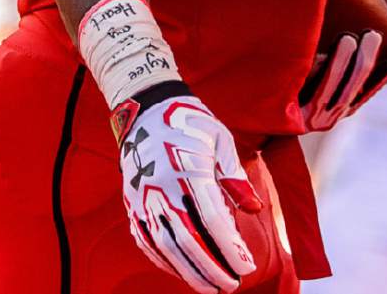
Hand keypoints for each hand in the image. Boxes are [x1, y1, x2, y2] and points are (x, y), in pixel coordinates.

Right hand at [113, 83, 261, 292]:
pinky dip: (164, 260)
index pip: (213, 220)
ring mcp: (144, 199)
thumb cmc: (191, 123)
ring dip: (188, 271)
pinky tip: (181, 271)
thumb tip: (254, 209)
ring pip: (166, 246)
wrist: (147, 110)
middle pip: (188, 240)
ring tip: (209, 287)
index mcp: (190, 171)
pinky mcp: (132, 204)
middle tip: (230, 286)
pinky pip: (147, 241)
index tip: (247, 267)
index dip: (230, 247)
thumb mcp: (221, 141)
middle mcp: (164, 188)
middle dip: (211, 268)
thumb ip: (235, 178)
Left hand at [301, 30, 386, 131]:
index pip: (383, 79)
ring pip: (335, 85)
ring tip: (346, 39)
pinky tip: (317, 54)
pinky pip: (307, 86)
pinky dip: (313, 69)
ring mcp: (316, 116)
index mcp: (353, 99)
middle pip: (361, 77)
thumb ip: (367, 57)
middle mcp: (338, 111)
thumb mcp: (339, 70)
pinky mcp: (295, 116)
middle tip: (369, 33)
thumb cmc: (306, 83)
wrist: (263, 109)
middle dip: (368, 54)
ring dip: (343, 60)